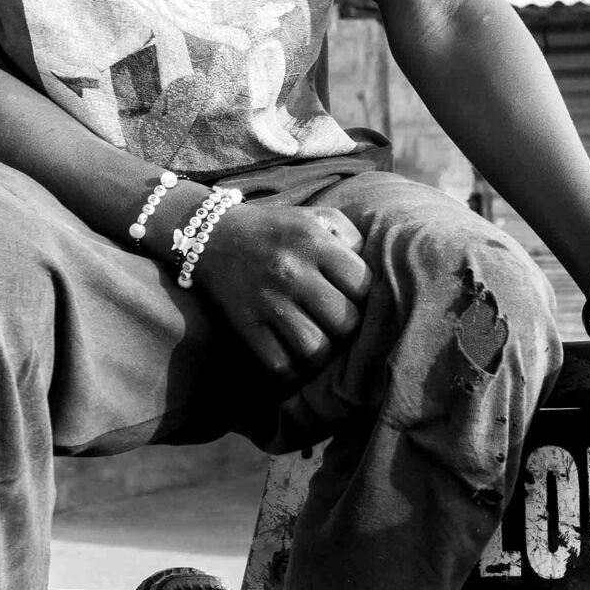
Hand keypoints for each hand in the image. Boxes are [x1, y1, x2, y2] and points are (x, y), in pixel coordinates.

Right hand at [192, 205, 371, 378]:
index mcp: (314, 242)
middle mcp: (292, 271)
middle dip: (349, 330)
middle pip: (344, 323)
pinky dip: (293, 372)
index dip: (366, 298)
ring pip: (315, 350)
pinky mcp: (245, 324)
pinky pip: (279, 364)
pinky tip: (297, 361)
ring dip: (324, 354)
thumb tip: (377, 274)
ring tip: (322, 345)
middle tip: (340, 327)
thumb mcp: (318, 217)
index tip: (355, 299)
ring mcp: (267, 301)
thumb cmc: (277, 229)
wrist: (212, 235)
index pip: (363, 285)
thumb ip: (353, 238)